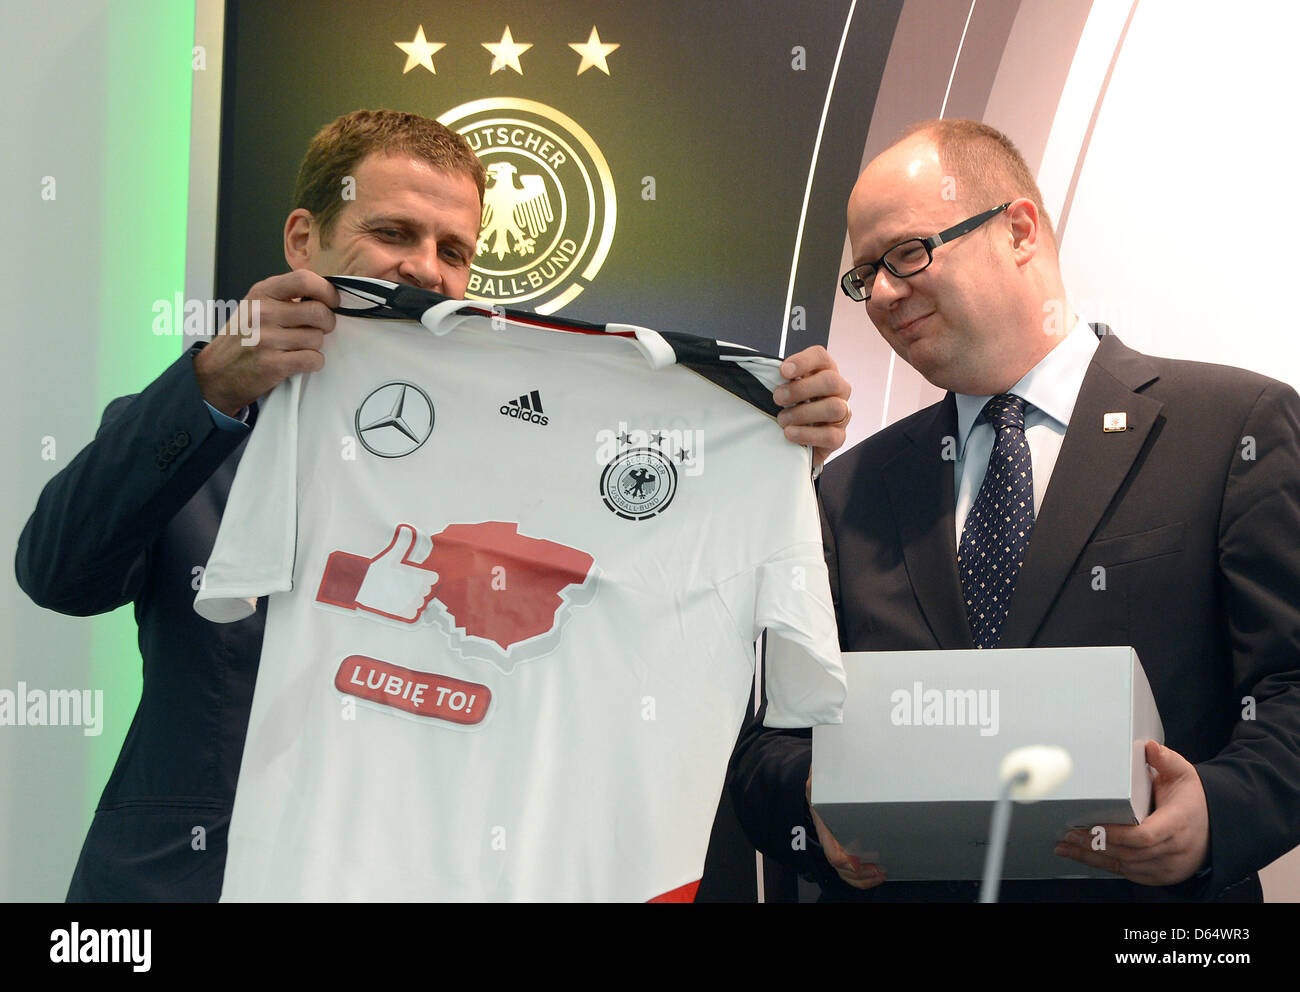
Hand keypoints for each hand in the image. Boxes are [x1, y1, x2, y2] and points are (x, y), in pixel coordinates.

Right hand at [193, 269, 339, 414]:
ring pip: (318, 338)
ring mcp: (267, 339)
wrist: (215, 374)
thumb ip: (285, 297)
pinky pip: (314, 360)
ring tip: (297, 348)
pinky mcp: (273, 364)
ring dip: (315, 346)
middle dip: (327, 323)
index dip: (326, 291)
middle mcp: (263, 313)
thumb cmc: (241, 339)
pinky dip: (313, 363)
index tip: (332, 302)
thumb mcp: (255, 306)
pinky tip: (299, 361)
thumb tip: (325, 293)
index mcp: (262, 293)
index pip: (304, 279)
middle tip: (319, 329)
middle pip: (319, 312)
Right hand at [355, 524, 438, 621]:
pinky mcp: (404, 613)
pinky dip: (409, 611)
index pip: (433, 580)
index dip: (426, 579)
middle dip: (419, 589)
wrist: (361, 587)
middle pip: (427, 592)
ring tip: (401, 595)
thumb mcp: (391, 555)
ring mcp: (411, 602)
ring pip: (421, 603)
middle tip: (405, 586)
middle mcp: (418, 589)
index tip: (416, 577)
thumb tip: (406, 529)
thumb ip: (403, 543)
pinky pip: (414, 614)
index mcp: (418, 575)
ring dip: (414, 600)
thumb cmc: (376, 570)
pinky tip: (400, 604)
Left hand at [774, 346, 851, 468]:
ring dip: (803, 413)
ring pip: (834, 408)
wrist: (798, 436)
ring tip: (782, 419)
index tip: (783, 371)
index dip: (802, 362)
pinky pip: (830, 435)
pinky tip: (790, 433)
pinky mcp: (838, 437)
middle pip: (830, 381)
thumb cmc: (791, 405)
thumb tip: (767, 373)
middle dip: (800, 389)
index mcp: (824, 370)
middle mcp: (838, 389)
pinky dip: (807, 434)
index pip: (820, 357)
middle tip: (778, 397)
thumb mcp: (785, 387)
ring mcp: (843, 413)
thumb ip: (782, 379)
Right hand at [805, 773, 884, 888]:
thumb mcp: (819, 777)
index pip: (832, 852)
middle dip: (859, 874)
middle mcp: (829, 840)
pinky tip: (877, 873)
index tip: (857, 861)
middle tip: (878, 870)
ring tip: (880, 874)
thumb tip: (821, 769)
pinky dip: (863, 877)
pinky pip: (851, 870)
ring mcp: (837, 846)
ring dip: (863, 879)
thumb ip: (821, 774)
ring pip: (846, 873)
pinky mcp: (846, 846)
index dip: (844, 860)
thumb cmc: (822, 783)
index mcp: (824, 827)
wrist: (819, 785)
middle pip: (841, 869)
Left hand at [1054, 740, 1209, 885]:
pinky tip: (1082, 855)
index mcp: (1177, 824)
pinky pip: (1128, 873)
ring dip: (1094, 858)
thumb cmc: (1192, 799)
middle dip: (1097, 845)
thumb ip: (1167, 760)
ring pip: (1126, 866)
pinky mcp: (1158, 876)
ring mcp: (1167, 867)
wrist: (1213, 828)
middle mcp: (1173, 850)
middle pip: (1129, 853)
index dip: (1115, 834)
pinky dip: (1103, 865)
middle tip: (1069, 833)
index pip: (1144, 836)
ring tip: (1066, 846)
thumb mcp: (1184, 775)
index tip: (1091, 826)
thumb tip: (1150, 746)